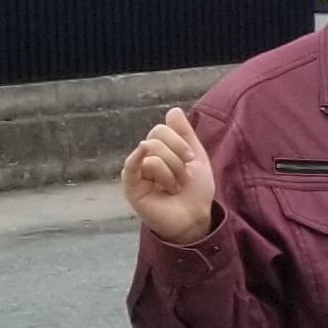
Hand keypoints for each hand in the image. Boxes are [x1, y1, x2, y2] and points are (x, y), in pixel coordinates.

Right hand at [121, 107, 216, 243]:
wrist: (195, 217)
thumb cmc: (195, 190)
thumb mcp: (196, 156)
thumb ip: (185, 133)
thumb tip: (173, 110)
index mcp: (159, 150)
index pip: (161, 129)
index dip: (179, 142)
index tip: (191, 159)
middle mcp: (145, 158)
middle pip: (156, 140)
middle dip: (177, 159)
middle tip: (182, 177)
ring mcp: (137, 172)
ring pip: (151, 154)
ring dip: (171, 172)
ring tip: (173, 188)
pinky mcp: (131, 187)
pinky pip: (131, 166)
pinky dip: (138, 157)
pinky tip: (143, 151)